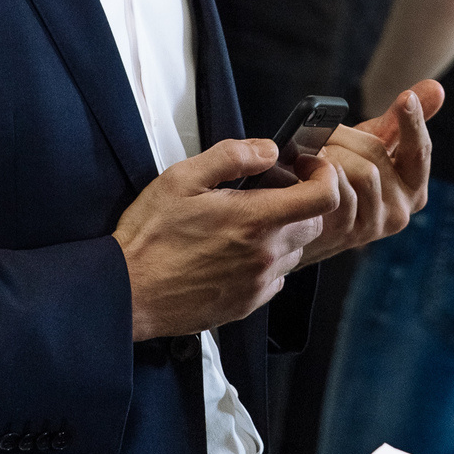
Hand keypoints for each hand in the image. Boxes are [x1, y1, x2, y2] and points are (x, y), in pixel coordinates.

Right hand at [113, 139, 340, 339]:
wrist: (130, 292)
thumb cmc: (150, 237)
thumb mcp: (182, 179)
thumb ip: (231, 156)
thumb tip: (267, 150)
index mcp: (254, 219)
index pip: (322, 197)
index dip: (323, 175)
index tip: (306, 167)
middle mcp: (265, 254)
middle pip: (314, 223)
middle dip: (300, 201)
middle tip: (268, 190)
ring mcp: (258, 283)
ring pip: (295, 251)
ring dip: (282, 232)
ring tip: (245, 222)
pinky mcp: (248, 304)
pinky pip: (276, 277)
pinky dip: (267, 260)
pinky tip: (236, 251)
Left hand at [296, 81, 443, 264]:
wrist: (309, 221)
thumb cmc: (344, 177)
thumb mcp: (371, 147)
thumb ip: (400, 121)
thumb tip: (437, 87)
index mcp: (413, 185)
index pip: (419, 150)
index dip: (412, 122)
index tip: (406, 98)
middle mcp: (402, 209)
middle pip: (377, 153)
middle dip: (346, 137)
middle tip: (325, 135)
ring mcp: (377, 224)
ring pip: (361, 171)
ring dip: (331, 156)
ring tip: (314, 157)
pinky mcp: (350, 233)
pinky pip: (340, 192)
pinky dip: (319, 174)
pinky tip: (306, 170)